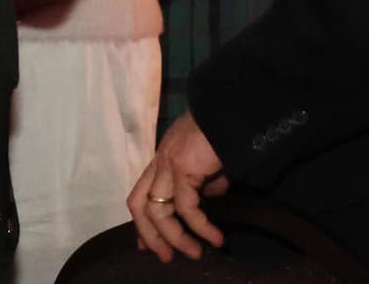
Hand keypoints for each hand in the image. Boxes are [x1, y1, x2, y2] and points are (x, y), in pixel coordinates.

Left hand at [127, 112, 228, 261]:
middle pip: (137, 204)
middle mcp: (158, 162)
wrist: (231, 112)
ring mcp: (167, 164)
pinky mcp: (181, 167)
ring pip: (157, 211)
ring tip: (195, 253)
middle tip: (165, 257)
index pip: (141, 193)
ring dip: (175, 238)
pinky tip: (215, 237)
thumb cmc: (222, 134)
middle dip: (149, 235)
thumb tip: (204, 199)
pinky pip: (186, 208)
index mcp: (161, 159)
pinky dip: (200, 227)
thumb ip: (203, 183)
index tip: (146, 245)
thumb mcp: (209, 166)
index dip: (142, 222)